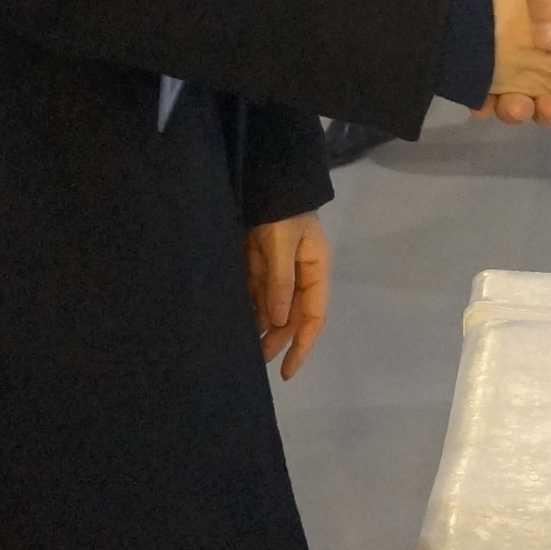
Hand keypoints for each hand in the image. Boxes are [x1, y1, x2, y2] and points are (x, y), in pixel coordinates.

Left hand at [247, 211, 331, 378]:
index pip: (314, 317)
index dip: (302, 346)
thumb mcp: (282, 244)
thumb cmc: (280, 211)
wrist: (266, 178)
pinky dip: (248, 309)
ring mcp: (279, 269)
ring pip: (272, 308)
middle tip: (255, 362)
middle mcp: (300, 274)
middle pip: (292, 316)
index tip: (287, 370)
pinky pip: (255, 293)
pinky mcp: (259, 263)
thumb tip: (277, 321)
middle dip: (276, 340)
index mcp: (315, 270)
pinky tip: (235, 322)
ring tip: (242, 348)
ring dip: (260, 327)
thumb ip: (280, 281)